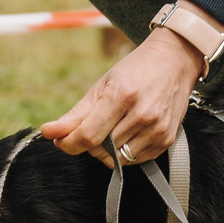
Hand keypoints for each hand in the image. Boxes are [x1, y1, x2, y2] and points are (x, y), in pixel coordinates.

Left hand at [39, 23, 209, 167]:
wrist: (175, 61)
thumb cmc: (134, 71)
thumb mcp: (102, 85)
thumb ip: (74, 114)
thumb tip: (48, 132)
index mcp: (122, 95)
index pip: (88, 135)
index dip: (68, 143)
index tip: (59, 140)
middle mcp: (142, 114)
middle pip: (100, 149)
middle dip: (87, 143)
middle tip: (91, 126)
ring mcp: (157, 129)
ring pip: (116, 159)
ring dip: (105, 150)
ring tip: (110, 128)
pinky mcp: (166, 140)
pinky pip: (135, 161)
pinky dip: (123, 153)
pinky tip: (126, 133)